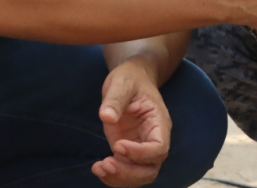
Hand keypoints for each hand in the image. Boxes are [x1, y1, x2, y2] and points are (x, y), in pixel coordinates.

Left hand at [91, 59, 170, 186]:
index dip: (140, 153)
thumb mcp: (122, 82)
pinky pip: (126, 172)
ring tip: (99, 168)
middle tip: (106, 164)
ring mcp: (141, 147)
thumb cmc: (130, 78)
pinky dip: (113, 176)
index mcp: (159, 122)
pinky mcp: (129, 152)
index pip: (159, 148)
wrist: (132, 78)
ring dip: (120, 178)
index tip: (117, 146)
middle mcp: (153, 139)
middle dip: (129, 173)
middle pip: (151, 169)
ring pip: (140, 176)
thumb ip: (115, 99)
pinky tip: (97, 167)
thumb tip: (107, 117)